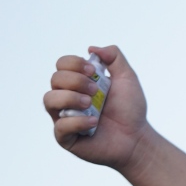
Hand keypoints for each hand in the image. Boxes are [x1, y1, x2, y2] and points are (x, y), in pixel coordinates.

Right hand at [43, 45, 149, 168]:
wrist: (137, 138)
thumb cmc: (130, 110)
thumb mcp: (127, 78)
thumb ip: (114, 57)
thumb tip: (91, 48)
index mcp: (78, 82)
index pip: (62, 64)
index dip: (74, 63)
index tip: (93, 70)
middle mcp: (67, 98)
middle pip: (55, 79)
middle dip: (76, 80)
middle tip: (96, 90)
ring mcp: (64, 117)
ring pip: (49, 99)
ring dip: (70, 98)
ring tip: (90, 103)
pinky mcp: (66, 137)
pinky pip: (60, 126)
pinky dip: (77, 121)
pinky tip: (94, 122)